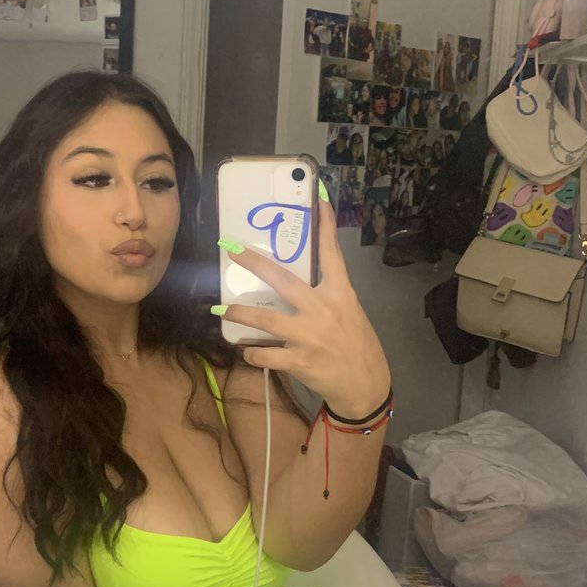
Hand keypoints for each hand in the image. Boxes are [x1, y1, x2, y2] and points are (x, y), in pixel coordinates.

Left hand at [217, 200, 390, 418]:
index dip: (325, 226)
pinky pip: (265, 354)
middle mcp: (323, 310)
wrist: (365, 386)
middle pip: (283, 280)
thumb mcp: (350, 312)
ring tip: (221, 310)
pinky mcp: (299, 361)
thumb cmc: (356, 345)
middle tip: (232, 250)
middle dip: (255, 264)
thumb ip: (327, 295)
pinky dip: (251, 352)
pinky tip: (246, 350)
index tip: (317, 200)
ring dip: (240, 314)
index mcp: (340, 294)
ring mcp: (309, 336)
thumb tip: (297, 281)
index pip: (332, 253)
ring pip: (265, 319)